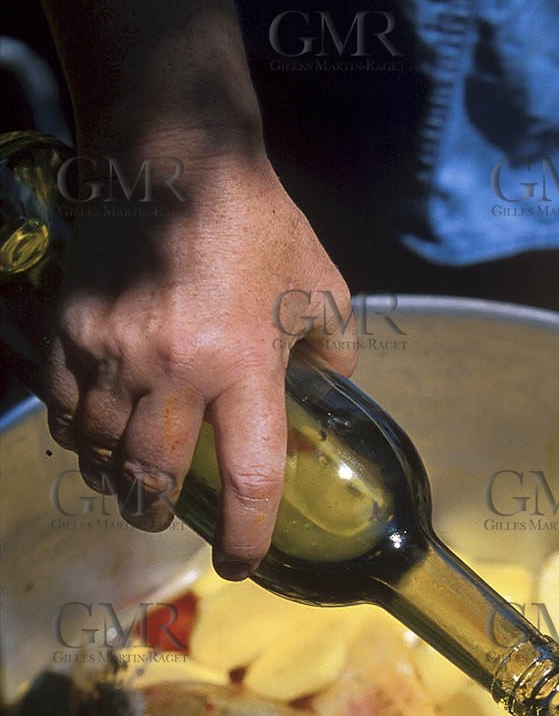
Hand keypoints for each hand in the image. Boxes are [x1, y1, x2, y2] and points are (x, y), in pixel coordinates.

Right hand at [40, 143, 357, 577]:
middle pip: (155, 477)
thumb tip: (337, 381)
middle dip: (158, 513)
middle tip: (162, 521)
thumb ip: (334, 342)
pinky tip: (91, 438)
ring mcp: (114, 349)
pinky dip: (77, 435)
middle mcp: (175, 367)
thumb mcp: (320, 282)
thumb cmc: (254, 219)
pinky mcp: (71, 328)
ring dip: (114, 478)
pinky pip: (65, 408)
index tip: (241, 563)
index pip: (247, 479)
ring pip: (103, 450)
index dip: (245, 535)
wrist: (172, 152)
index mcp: (244, 364)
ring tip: (126, 485)